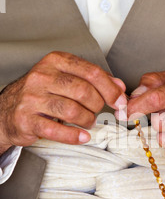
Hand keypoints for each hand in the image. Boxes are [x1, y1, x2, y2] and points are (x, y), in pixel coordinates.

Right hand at [0, 51, 125, 153]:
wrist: (7, 110)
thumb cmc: (42, 94)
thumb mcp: (66, 79)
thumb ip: (94, 80)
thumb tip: (119, 86)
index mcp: (55, 61)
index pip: (91, 72)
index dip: (110, 89)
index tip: (120, 101)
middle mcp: (42, 76)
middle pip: (83, 91)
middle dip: (98, 105)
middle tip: (98, 112)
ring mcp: (32, 98)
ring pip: (72, 110)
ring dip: (87, 120)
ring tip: (88, 122)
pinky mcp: (26, 119)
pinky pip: (56, 130)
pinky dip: (74, 136)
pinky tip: (83, 136)